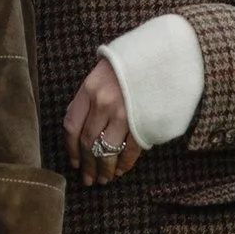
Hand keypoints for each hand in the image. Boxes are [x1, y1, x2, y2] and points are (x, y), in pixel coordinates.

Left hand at [62, 59, 141, 185]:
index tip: (73, 162)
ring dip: (104, 169)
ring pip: (107, 150)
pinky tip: (121, 170)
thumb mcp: (102, 71)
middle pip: (88, 142)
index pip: (71, 126)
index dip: (70, 148)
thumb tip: (78, 125)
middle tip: (88, 179)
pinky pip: (131, 149)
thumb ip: (89, 96)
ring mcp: (124, 114)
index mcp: (89, 89)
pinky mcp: (144, 122)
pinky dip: (124, 163)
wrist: (164, 53)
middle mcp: (103, 103)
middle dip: (87, 165)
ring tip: (103, 180)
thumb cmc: (130, 63)